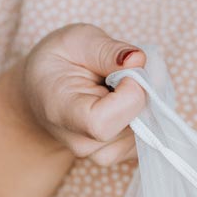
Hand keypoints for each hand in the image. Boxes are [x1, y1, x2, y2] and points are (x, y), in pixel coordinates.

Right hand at [17, 23, 146, 165]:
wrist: (46, 94)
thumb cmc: (58, 64)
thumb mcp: (76, 40)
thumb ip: (107, 50)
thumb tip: (139, 60)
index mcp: (62, 114)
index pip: (104, 123)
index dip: (129, 95)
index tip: (125, 70)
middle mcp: (83, 144)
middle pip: (133, 126)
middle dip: (141, 93)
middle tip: (123, 73)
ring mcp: (103, 155)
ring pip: (146, 130)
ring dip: (144, 103)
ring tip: (117, 88)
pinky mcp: (121, 156)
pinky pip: (150, 136)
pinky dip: (145, 115)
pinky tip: (124, 102)